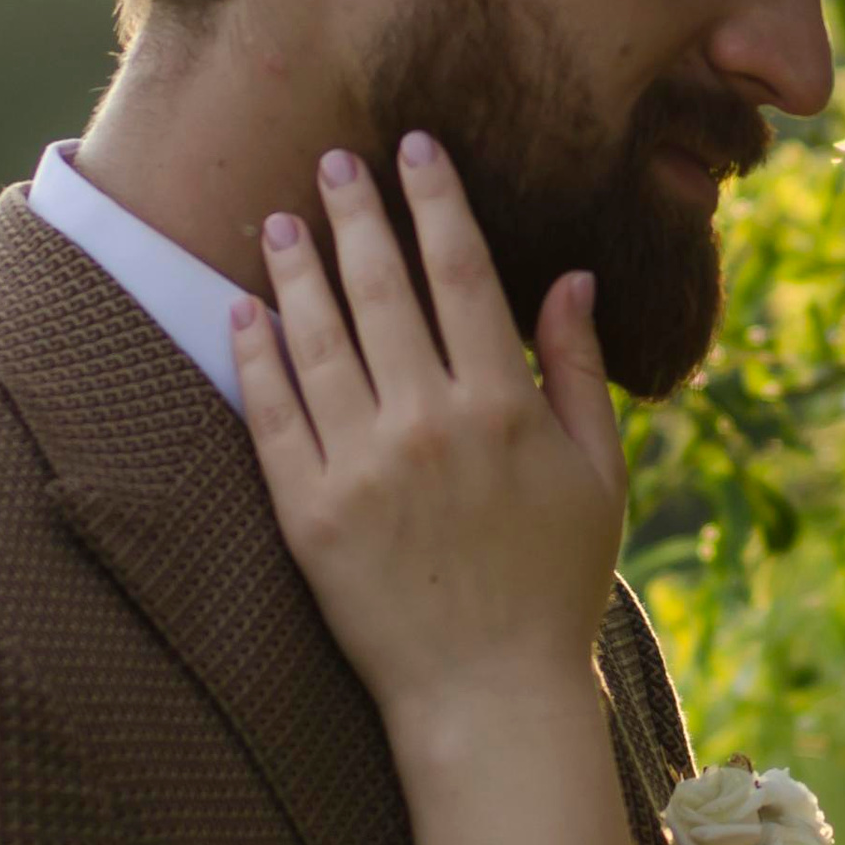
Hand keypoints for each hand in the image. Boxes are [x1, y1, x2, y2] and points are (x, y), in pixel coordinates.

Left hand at [231, 140, 624, 728]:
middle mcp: (429, 424)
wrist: (489, 694)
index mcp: (504, 405)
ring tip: (280, 219)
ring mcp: (363, 468)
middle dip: (357, 214)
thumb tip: (571, 277)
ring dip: (297, 270)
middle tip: (334, 161)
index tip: (415, 150)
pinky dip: (256, 355)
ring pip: (319, 340)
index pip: (462, 273)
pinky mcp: (310, 514)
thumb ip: (577, 369)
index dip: (435, 202)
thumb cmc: (554, 583)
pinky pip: (273, 416)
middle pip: (382, 289)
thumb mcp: (597, 474)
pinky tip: (246, 311)